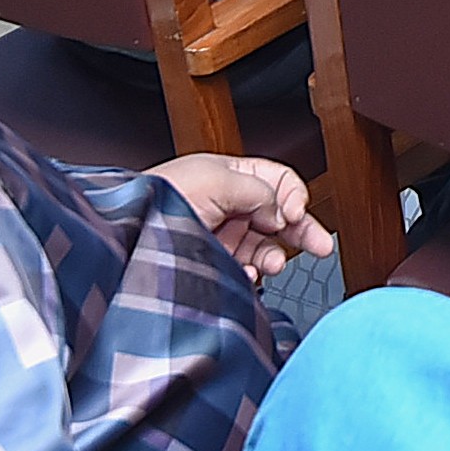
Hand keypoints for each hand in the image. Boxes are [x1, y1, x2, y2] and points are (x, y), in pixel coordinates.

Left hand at [156, 154, 333, 283]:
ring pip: (266, 246)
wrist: (128, 236)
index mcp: (231, 176)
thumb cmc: (158, 198)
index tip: (292, 213)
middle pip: (279, 216)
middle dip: (301, 230)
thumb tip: (281, 211)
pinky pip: (247, 269)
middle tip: (321, 245)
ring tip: (274, 264)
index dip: (291, 196)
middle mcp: (229, 204)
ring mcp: (222, 235)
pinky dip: (254, 274)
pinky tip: (252, 274)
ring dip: (276, 256)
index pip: (278, 182)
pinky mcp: (215, 263)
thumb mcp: (217, 180)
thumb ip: (259, 191)